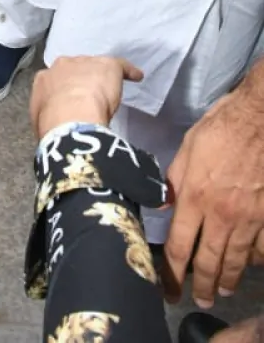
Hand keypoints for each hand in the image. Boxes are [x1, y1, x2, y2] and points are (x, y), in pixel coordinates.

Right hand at [31, 55, 143, 137]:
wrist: (71, 116)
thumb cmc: (53, 124)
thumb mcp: (42, 123)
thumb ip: (47, 118)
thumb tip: (52, 126)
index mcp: (45, 80)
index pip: (54, 81)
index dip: (63, 91)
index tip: (69, 101)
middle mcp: (62, 66)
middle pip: (73, 69)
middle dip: (79, 79)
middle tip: (87, 95)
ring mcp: (85, 63)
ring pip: (94, 66)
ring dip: (99, 76)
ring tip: (108, 87)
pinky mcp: (108, 65)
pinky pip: (120, 66)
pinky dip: (128, 71)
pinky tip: (136, 76)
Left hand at [164, 81, 263, 307]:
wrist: (260, 119)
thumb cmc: (220, 128)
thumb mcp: (188, 148)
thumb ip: (174, 180)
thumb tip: (165, 204)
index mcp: (195, 196)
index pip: (178, 244)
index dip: (171, 270)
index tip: (168, 286)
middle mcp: (221, 214)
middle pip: (208, 260)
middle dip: (201, 284)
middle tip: (199, 299)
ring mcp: (249, 218)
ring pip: (236, 259)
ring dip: (227, 278)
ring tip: (221, 289)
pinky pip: (262, 247)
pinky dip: (256, 260)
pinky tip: (251, 265)